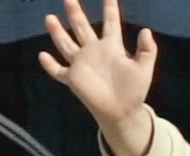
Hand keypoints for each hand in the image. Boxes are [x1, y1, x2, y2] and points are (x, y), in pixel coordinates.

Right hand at [38, 0, 156, 155]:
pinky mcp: (74, 79)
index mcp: (112, 47)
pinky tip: (43, 56)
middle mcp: (94, 51)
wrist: (123, 112)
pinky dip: (50, 65)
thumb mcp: (144, 69)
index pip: (111, 24)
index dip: (110, 10)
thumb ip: (147, 50)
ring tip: (50, 18)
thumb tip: (146, 30)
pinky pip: (59, 71)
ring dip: (58, 32)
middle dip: (76, 13)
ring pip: (66, 44)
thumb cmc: (134, 90)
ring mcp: (82, 64)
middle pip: (82, 28)